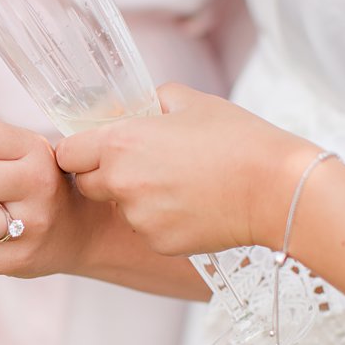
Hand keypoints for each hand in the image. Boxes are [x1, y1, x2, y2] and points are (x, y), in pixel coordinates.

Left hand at [56, 82, 318, 255]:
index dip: (79, 151)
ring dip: (136, 199)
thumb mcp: (190, 102)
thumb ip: (149, 101)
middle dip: (103, 175)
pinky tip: (192, 206)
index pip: (66, 153)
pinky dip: (161, 220)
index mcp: (120, 143)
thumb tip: (127, 107)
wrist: (278, 189)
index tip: (95, 149)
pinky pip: (146, 230)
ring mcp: (138, 217)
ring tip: (180, 184)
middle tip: (143, 166)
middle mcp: (121, 183)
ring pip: (119, 209)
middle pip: (86, 184)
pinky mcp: (158, 242)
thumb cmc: (238, 140)